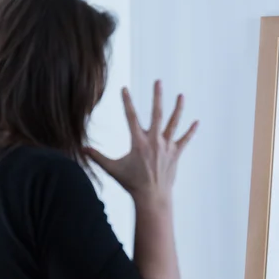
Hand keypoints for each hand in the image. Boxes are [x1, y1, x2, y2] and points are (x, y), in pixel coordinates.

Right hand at [85, 80, 197, 201]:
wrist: (152, 197)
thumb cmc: (131, 183)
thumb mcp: (112, 169)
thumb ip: (97, 157)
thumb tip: (82, 148)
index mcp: (139, 142)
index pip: (131, 117)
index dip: (127, 102)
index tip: (124, 88)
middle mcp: (154, 141)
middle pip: (157, 114)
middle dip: (157, 96)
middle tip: (158, 81)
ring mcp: (167, 147)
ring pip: (174, 123)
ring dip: (178, 108)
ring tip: (181, 95)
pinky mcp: (176, 154)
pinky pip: (185, 140)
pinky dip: (191, 131)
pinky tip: (197, 122)